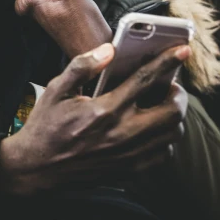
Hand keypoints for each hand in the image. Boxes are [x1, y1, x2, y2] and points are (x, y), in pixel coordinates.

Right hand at [0, 42, 188, 196]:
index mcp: (105, 110)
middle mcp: (121, 134)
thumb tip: (109, 50)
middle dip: (178, 93)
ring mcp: (128, 155)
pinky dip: (166, 139)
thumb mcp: (56, 89)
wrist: (37, 169)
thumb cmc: (46, 126)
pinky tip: (154, 129)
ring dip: (175, 116)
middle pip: (172, 111)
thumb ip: (82, 66)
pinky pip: (163, 154)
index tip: (183, 50)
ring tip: (163, 105)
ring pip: (172, 134)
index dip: (168, 61)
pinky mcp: (129, 170)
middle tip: (170, 85)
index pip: (147, 79)